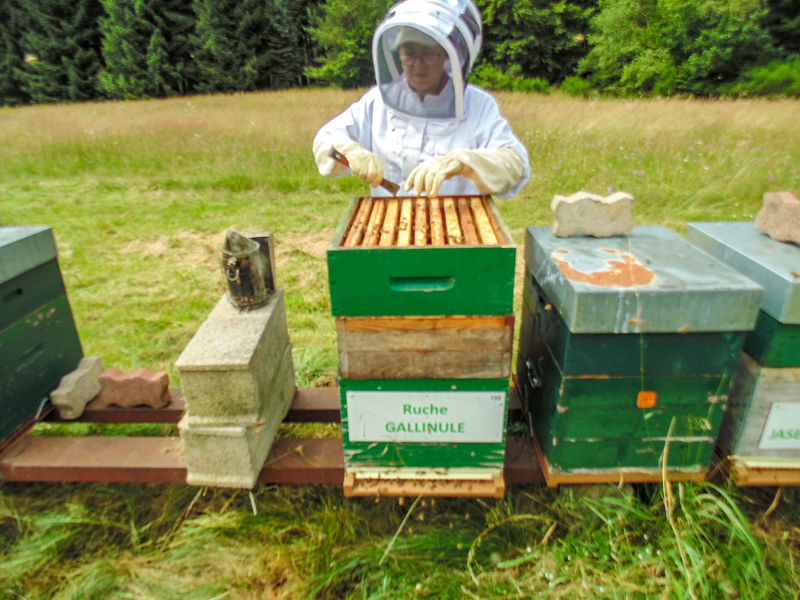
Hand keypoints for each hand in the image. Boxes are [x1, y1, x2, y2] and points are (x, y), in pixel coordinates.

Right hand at [340, 143, 383, 187]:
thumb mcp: (371, 163)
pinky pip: (356, 172)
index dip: (377, 180)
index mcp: (376, 158)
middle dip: (369, 180)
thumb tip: (377, 183)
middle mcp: (370, 157)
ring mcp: (361, 158)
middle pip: (372, 174)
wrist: (351, 149)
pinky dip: (355, 174)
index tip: (374, 185)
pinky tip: (354, 171)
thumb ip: (375, 171)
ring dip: (361, 177)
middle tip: (366, 181)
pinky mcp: (353, 159)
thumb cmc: (363, 160)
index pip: (379, 171)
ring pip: (363, 174)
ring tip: (360, 174)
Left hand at [404, 154, 464, 196]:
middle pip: (420, 175)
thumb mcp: (433, 170)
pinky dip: (435, 188)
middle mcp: (429, 164)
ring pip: (428, 178)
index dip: (409, 181)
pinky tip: (434, 194)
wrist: (458, 160)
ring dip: (427, 188)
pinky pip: (437, 180)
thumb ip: (425, 178)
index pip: (415, 172)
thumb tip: (418, 190)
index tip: (406, 189)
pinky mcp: (444, 170)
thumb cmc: (444, 168)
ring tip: (429, 196)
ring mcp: (437, 166)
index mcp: (425, 164)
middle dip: (418, 186)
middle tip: (418, 195)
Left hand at [405, 148, 524, 196]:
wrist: (502, 169)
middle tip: (416, 193)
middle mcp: (451, 157)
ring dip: (427, 183)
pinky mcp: (463, 162)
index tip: (407, 187)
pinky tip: (434, 193)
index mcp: (449, 160)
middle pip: (427, 165)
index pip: (426, 165)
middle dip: (418, 179)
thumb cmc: (484, 176)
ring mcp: (457, 158)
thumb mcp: (463, 177)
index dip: (415, 175)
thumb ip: (451, 178)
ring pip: (433, 168)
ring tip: (427, 195)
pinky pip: (444, 171)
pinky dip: (436, 183)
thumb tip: (433, 189)